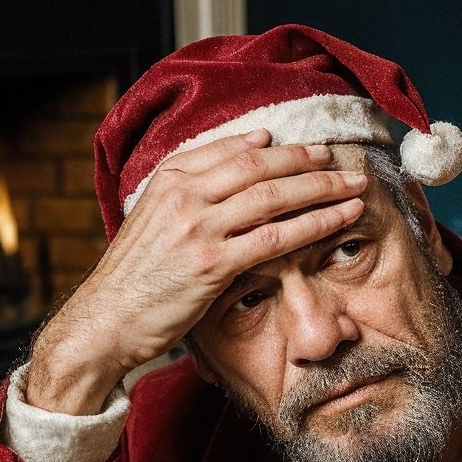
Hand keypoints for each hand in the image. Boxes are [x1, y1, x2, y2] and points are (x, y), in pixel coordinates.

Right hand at [25, 133, 366, 415]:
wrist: (107, 318)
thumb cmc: (137, 273)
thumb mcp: (156, 214)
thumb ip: (197, 183)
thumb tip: (254, 143)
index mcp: (169, 178)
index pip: (234, 149)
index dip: (280, 148)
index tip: (311, 149)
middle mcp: (184, 195)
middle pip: (259, 167)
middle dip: (308, 162)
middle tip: (342, 162)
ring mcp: (198, 229)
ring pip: (273, 197)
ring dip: (321, 189)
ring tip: (354, 187)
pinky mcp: (212, 264)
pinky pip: (274, 238)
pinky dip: (314, 225)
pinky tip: (340, 220)